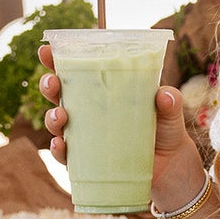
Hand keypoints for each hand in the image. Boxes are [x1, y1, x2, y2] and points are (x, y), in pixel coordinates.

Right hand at [37, 43, 195, 188]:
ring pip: (57, 124)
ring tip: (61, 115)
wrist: (172, 168)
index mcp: (104, 92)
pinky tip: (60, 145)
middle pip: (59, 95)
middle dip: (49, 86)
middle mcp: (89, 112)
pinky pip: (66, 156)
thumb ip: (170, 101)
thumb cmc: (166, 131)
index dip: (56, 60)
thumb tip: (164, 95)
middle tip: (53, 83)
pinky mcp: (88, 161)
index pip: (75, 72)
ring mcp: (86, 136)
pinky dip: (59, 150)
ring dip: (52, 118)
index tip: (46, 51)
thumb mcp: (170, 112)